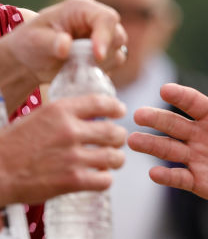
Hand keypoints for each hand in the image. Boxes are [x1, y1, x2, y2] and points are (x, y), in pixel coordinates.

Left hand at [0, 0, 126, 109]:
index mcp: (81, 8)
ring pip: (118, 50)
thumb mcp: (33, 41)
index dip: (105, 36)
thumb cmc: (29, 44)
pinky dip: (101, 70)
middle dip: (103, 53)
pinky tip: (82, 71)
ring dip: (101, 63)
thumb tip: (65, 45)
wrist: (29, 61)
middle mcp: (96, 19)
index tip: (97, 56)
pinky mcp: (106, 51)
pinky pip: (114, 62)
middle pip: (117, 34)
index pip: (106, 18)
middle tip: (81, 67)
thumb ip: (50, 42)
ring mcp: (103, 35)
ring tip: (75, 68)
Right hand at [0, 94, 125, 205]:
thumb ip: (64, 116)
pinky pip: (104, 180)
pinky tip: (97, 178)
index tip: (121, 112)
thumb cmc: (11, 146)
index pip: (102, 102)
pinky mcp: (72, 180)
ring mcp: (72, 156)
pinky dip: (104, 179)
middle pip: (114, 131)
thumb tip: (90, 115)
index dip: (116, 107)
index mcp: (61, 111)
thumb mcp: (37, 118)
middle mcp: (70, 131)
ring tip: (111, 161)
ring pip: (114, 156)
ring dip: (115, 159)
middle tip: (116, 142)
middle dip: (118, 137)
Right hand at [128, 58, 207, 204]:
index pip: (193, 103)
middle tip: (138, 114)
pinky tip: (154, 173)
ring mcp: (197, 157)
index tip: (165, 89)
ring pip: (170, 150)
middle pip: (174, 125)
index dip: (180, 96)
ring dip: (152, 145)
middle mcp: (200, 134)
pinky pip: (180, 178)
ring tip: (134, 140)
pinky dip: (168, 176)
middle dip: (157, 119)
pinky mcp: (199, 181)